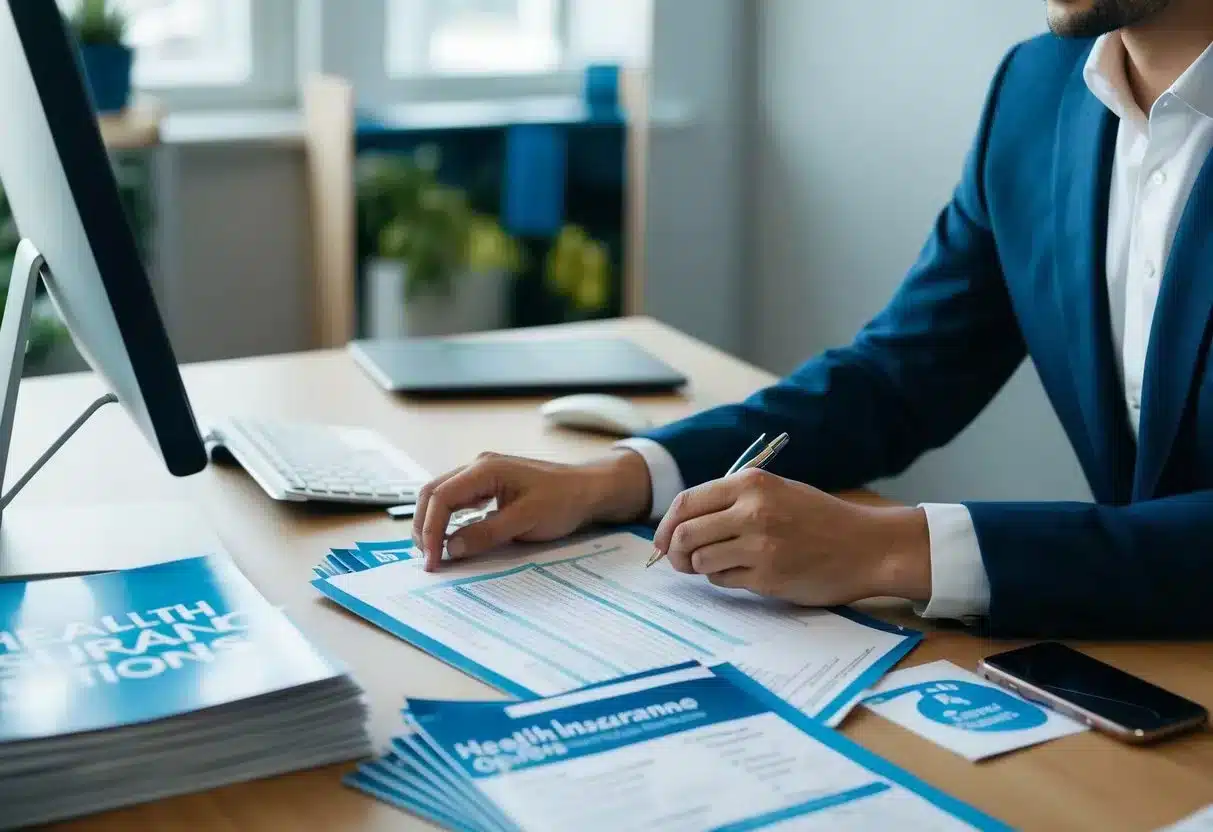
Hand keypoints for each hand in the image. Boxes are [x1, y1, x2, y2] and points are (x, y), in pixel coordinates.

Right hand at [413, 449, 651, 570]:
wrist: (588, 490)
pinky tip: (449, 539)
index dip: (430, 530)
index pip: (441, 497)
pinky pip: (456, 502)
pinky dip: (446, 521)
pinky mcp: (488, 487)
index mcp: (485, 469)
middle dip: (424, 527)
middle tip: (427, 560)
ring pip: (440, 497)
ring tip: (433, 553)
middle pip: (432, 493)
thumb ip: (488, 532)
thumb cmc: (563, 499)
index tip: (432, 559)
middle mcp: (478, 468)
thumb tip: (452, 547)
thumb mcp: (527, 519)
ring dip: (431, 523)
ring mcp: (481, 476)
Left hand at [652, 469, 931, 606]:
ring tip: (720, 565)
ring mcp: (760, 545)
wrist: (866, 545)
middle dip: (674, 552)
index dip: (665, 525)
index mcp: (751, 484)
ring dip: (701, 568)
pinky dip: (724, 579)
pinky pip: (723, 581)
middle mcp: (752, 511)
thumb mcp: (775, 492)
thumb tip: (680, 524)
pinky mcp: (768, 576)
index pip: (686, 503)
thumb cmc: (818, 519)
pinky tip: (744, 573)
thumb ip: (732, 502)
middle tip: (681, 561)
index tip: (661, 540)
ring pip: (700, 561)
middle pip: (684, 534)